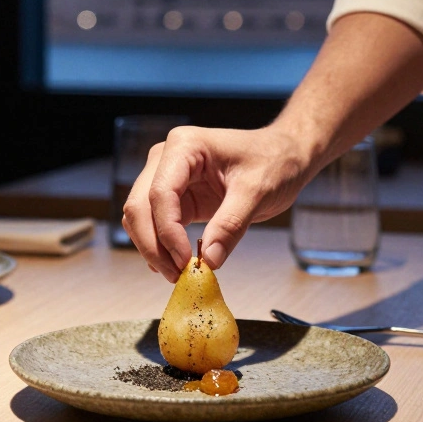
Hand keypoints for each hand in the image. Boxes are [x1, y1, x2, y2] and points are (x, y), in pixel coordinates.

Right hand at [121, 125, 313, 281]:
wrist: (283, 155)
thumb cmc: (273, 161)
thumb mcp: (257, 192)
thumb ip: (231, 224)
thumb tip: (209, 260)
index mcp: (184, 146)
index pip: (160, 193)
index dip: (167, 231)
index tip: (185, 261)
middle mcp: (166, 158)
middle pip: (139, 206)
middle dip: (153, 244)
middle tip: (176, 275)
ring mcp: (167, 177)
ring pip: (140, 218)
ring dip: (153, 248)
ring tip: (178, 273)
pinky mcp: (174, 197)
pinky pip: (155, 224)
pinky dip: (161, 246)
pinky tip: (176, 264)